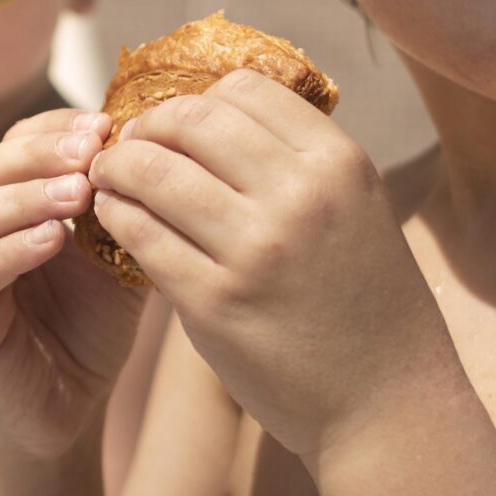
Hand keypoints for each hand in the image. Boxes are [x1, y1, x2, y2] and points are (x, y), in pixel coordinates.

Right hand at [0, 108, 148, 471]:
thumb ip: (126, 210)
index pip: (15, 145)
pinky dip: (9, 251)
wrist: (68, 412)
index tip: (105, 121)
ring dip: (23, 198)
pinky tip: (52, 241)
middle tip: (90, 149)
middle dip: (39, 154)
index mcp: (6, 207)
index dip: (55, 127)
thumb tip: (162, 148)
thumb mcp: (117, 259)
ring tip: (76, 193)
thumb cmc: (90, 331)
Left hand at [86, 69, 456, 465]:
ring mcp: (254, 249)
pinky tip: (114, 219)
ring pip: (153, 171)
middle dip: (148, 125)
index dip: (197, 99)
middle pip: (190, 120)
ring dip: (118, 168)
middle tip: (131, 145)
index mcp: (338, 163)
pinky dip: (117, 217)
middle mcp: (299, 195)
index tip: (176, 122)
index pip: (244, 89)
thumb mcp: (359, 209)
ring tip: (108, 179)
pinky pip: (141, 235)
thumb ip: (300, 162)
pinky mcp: (214, 303)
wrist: (387, 406)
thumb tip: (218, 112)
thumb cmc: (369, 306)